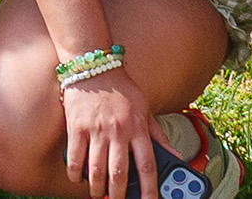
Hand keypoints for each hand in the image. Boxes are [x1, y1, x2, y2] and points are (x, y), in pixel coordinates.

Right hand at [61, 69, 157, 198]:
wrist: (94, 66)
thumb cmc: (122, 90)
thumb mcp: (145, 110)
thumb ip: (158, 135)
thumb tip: (176, 156)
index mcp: (138, 128)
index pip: (147, 166)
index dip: (150, 189)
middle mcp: (118, 130)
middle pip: (119, 172)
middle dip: (119, 194)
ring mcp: (96, 129)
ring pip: (97, 168)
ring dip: (97, 187)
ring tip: (98, 194)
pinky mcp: (76, 126)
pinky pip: (75, 156)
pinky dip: (75, 172)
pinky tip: (78, 178)